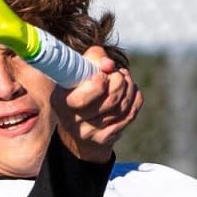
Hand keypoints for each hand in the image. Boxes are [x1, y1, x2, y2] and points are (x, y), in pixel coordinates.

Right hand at [54, 46, 142, 163]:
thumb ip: (94, 58)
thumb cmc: (80, 86)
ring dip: (129, 88)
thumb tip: (109, 65)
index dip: (102, 82)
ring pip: (122, 108)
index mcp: (61, 100)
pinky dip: (135, 100)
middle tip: (120, 73)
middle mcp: (73, 120)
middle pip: (111, 101)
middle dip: (121, 81)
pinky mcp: (104, 138)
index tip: (104, 72)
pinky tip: (131, 92)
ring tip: (125, 79)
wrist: (78, 123)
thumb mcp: (80, 68)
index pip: (84, 97)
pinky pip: (129, 116)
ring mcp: (89, 132)